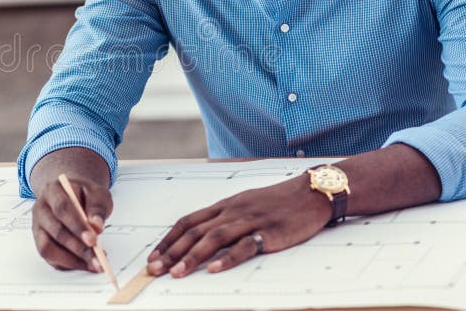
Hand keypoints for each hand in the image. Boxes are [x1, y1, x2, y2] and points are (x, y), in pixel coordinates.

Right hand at [31, 177, 112, 271]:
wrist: (74, 195)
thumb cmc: (84, 194)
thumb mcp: (97, 193)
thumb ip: (97, 207)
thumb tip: (96, 226)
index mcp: (53, 191)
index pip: (62, 208)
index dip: (77, 226)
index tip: (93, 239)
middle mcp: (41, 209)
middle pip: (55, 231)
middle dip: (77, 247)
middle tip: (96, 256)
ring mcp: (38, 227)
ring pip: (48, 248)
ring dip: (72, 260)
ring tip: (92, 262)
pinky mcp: (41, 242)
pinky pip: (51, 258)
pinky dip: (69, 264)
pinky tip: (85, 264)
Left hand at [146, 174, 331, 276]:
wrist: (311, 193)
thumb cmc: (278, 201)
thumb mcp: (245, 204)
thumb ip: (225, 218)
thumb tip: (201, 236)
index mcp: (225, 205)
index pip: (188, 221)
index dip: (168, 239)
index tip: (154, 256)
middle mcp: (233, 211)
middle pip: (195, 231)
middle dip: (172, 252)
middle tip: (154, 269)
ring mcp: (250, 221)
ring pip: (214, 238)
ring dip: (192, 256)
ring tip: (177, 273)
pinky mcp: (269, 233)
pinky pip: (245, 246)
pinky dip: (228, 259)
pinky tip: (214, 269)